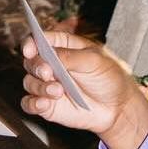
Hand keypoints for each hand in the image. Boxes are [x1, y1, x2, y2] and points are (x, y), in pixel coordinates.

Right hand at [19, 29, 147, 148]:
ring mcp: (48, 85)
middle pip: (31, 61)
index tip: (30, 50)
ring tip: (58, 92)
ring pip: (29, 82)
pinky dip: (33, 104)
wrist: (118, 108)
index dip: (31, 43)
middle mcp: (52, 65)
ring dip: (39, 87)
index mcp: (63, 47)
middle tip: (48, 72)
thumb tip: (48, 55)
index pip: (39, 40)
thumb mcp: (94, 61)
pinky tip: (44, 104)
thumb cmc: (109, 79)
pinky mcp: (47, 105)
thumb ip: (69, 56)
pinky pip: (29, 104)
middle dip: (36, 66)